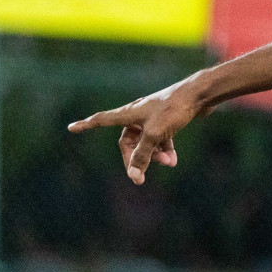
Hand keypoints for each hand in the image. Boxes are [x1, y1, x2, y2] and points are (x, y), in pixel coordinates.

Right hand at [67, 77, 208, 183]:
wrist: (200, 94)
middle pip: (128, 141)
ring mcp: (152, 117)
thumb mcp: (155, 135)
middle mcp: (137, 114)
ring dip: (154, 155)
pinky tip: (173, 160)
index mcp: (128, 113)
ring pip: (146, 141)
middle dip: (136, 157)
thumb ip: (142, 156)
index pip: (101, 120)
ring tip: (168, 163)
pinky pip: (160, 138)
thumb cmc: (174, 109)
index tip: (71, 127)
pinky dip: (164, 149)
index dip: (86, 125)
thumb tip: (133, 176)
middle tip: (141, 175)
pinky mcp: (167, 120)